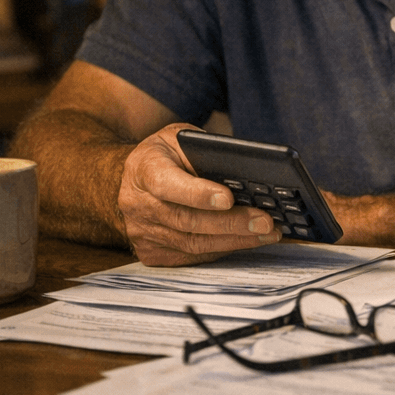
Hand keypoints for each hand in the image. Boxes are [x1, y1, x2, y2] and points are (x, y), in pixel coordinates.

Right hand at [117, 123, 283, 265]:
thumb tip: (246, 171)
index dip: (198, 194)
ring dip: (235, 240)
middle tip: (266, 222)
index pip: (169, 185)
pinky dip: (223, 249)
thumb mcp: (180, 139)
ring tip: (267, 233)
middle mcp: (139, 204)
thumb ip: (205, 151)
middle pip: (188, 220)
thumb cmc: (164, 156)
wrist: (127, 180)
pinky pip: (193, 256)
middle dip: (231, 223)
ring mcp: (143, 232)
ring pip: (193, 243)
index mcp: (144, 170)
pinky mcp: (152, 252)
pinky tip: (248, 240)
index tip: (229, 198)